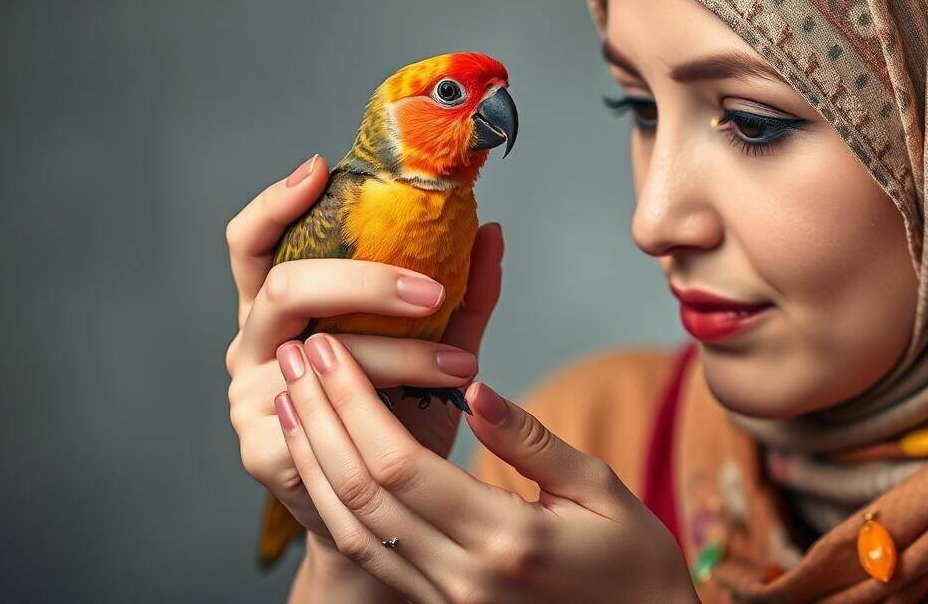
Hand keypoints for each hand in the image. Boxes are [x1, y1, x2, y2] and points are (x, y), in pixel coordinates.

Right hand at [225, 153, 505, 540]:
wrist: (381, 510)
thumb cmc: (399, 415)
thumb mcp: (431, 345)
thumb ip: (460, 294)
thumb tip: (491, 231)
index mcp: (278, 308)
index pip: (253, 242)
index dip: (276, 203)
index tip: (319, 170)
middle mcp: (254, 343)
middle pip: (284, 286)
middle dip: (364, 281)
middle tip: (432, 290)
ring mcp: (250, 396)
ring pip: (320, 352)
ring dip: (398, 352)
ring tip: (461, 359)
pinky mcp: (263, 448)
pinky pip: (325, 413)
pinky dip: (390, 400)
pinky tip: (433, 402)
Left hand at [274, 333, 700, 603]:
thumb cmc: (636, 564)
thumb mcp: (601, 490)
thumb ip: (530, 441)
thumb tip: (472, 387)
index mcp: (505, 540)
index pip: (401, 465)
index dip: (353, 403)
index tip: (329, 348)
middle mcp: (462, 579)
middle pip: (363, 493)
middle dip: (319, 419)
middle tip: (294, 357)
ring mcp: (446, 602)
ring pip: (353, 529)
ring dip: (314, 460)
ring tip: (292, 400)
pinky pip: (371, 556)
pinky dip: (335, 503)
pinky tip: (322, 460)